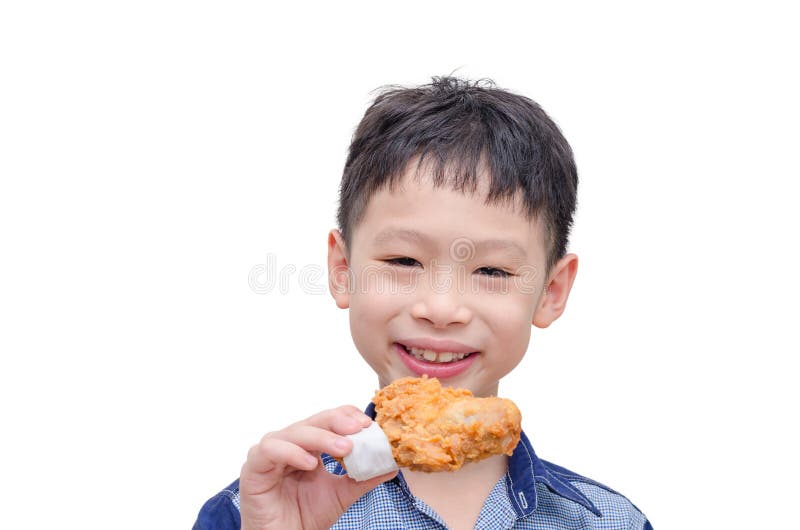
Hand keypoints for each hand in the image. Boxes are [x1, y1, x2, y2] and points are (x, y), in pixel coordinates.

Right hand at [238, 406, 397, 529]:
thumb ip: (363, 478)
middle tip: (358, 429)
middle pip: (313, 421)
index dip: (346, 417)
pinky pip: (270, 450)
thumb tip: (391, 465)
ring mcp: (269, 453)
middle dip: (337, 422)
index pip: (328, 419)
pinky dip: (291, 452)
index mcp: (308, 445)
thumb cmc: (305, 517)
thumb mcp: (342, 494)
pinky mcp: (253, 468)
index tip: (367, 424)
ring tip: (344, 449)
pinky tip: (310, 463)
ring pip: (294, 432)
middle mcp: (288, 444)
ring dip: (321, 438)